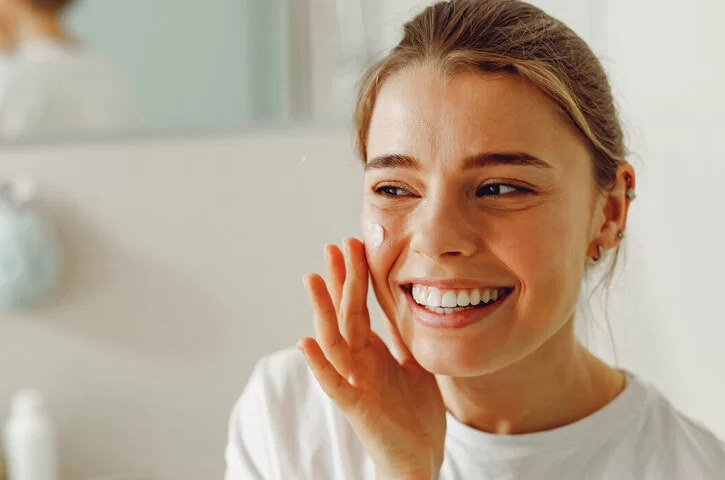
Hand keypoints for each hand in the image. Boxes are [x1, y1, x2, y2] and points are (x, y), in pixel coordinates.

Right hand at [298, 238, 445, 479]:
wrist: (420, 458)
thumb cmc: (415, 417)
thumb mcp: (414, 366)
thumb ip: (402, 340)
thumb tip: (402, 307)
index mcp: (372, 353)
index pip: (357, 307)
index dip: (352, 277)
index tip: (349, 244)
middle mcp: (358, 364)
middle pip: (343, 315)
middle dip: (338, 281)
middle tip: (333, 246)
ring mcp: (356, 384)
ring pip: (333, 342)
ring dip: (321, 310)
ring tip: (311, 279)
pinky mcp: (358, 408)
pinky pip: (334, 384)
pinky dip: (319, 364)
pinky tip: (304, 343)